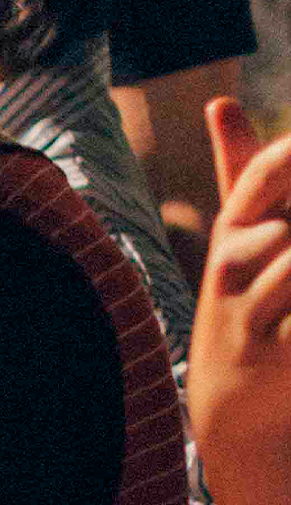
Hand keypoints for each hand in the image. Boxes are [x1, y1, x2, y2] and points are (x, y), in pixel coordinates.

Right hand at [188, 99, 290, 477]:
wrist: (232, 401)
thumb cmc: (247, 300)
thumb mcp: (241, 233)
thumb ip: (244, 167)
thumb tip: (220, 103)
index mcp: (233, 227)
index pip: (262, 176)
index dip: (289, 159)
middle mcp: (230, 268)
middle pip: (280, 228)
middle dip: (289, 231)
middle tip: (290, 236)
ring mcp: (249, 314)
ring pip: (290, 273)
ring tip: (289, 266)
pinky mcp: (275, 357)